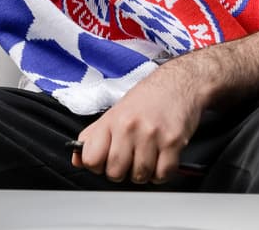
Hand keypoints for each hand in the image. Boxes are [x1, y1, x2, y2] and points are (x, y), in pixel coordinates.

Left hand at [72, 57, 206, 183]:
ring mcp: (153, 135)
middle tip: (130, 160)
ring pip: (140, 176)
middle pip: (115, 172)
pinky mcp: (173, 141)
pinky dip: (161, 174)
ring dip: (143, 173)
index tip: (107, 160)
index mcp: (112, 120)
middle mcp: (130, 127)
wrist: (181, 82)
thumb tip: (77, 159)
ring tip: (147, 158)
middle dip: (122, 172)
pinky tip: (161, 160)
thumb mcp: (115, 111)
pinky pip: (163, 173)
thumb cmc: (148, 98)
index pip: (91, 159)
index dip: (98, 165)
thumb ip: (93, 135)